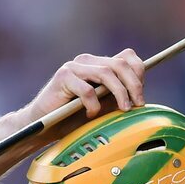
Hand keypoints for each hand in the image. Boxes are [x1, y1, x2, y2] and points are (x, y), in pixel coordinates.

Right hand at [25, 50, 145, 122]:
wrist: (43, 125)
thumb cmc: (73, 118)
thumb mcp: (102, 108)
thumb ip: (117, 99)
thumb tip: (140, 97)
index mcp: (99, 65)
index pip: (127, 58)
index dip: (139, 74)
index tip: (141, 98)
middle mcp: (88, 61)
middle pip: (120, 64)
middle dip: (134, 85)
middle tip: (138, 105)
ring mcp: (75, 67)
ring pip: (107, 73)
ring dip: (119, 93)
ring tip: (123, 110)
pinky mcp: (63, 77)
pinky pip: (87, 89)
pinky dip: (94, 105)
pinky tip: (89, 115)